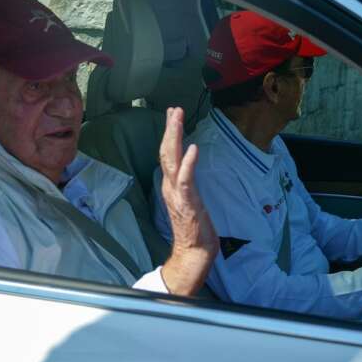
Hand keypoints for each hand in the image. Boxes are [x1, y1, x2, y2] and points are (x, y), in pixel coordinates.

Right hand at [158, 107, 217, 295]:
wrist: (194, 251)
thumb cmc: (195, 229)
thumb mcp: (190, 200)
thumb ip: (187, 184)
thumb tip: (189, 169)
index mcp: (171, 186)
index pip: (168, 154)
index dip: (170, 134)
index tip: (173, 115)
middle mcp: (170, 186)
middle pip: (167, 152)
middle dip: (170, 129)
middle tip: (174, 109)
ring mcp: (177, 194)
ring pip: (172, 160)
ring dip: (175, 137)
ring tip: (177, 118)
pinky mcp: (187, 202)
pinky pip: (186, 179)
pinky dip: (189, 162)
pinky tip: (193, 148)